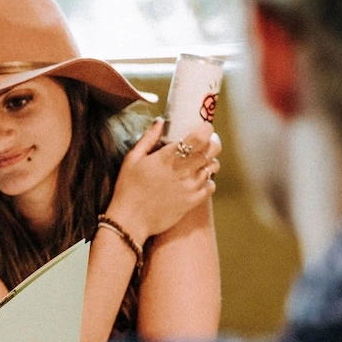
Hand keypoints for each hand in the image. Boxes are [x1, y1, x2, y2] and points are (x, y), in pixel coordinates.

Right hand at [106, 119, 220, 242]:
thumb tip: (160, 121)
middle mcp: (183, 170)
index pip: (200, 137)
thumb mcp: (132, 159)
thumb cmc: (128, 188)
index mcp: (168, 157)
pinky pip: (211, 186)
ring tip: (198, 162)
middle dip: (212, 142)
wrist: (130, 220)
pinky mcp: (193, 201)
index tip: (203, 127)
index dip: (206, 129)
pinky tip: (196, 179)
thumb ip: (148, 138)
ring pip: (213, 167)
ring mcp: (190, 187)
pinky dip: (207, 180)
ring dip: (208, 161)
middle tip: (204, 142)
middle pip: (213, 149)